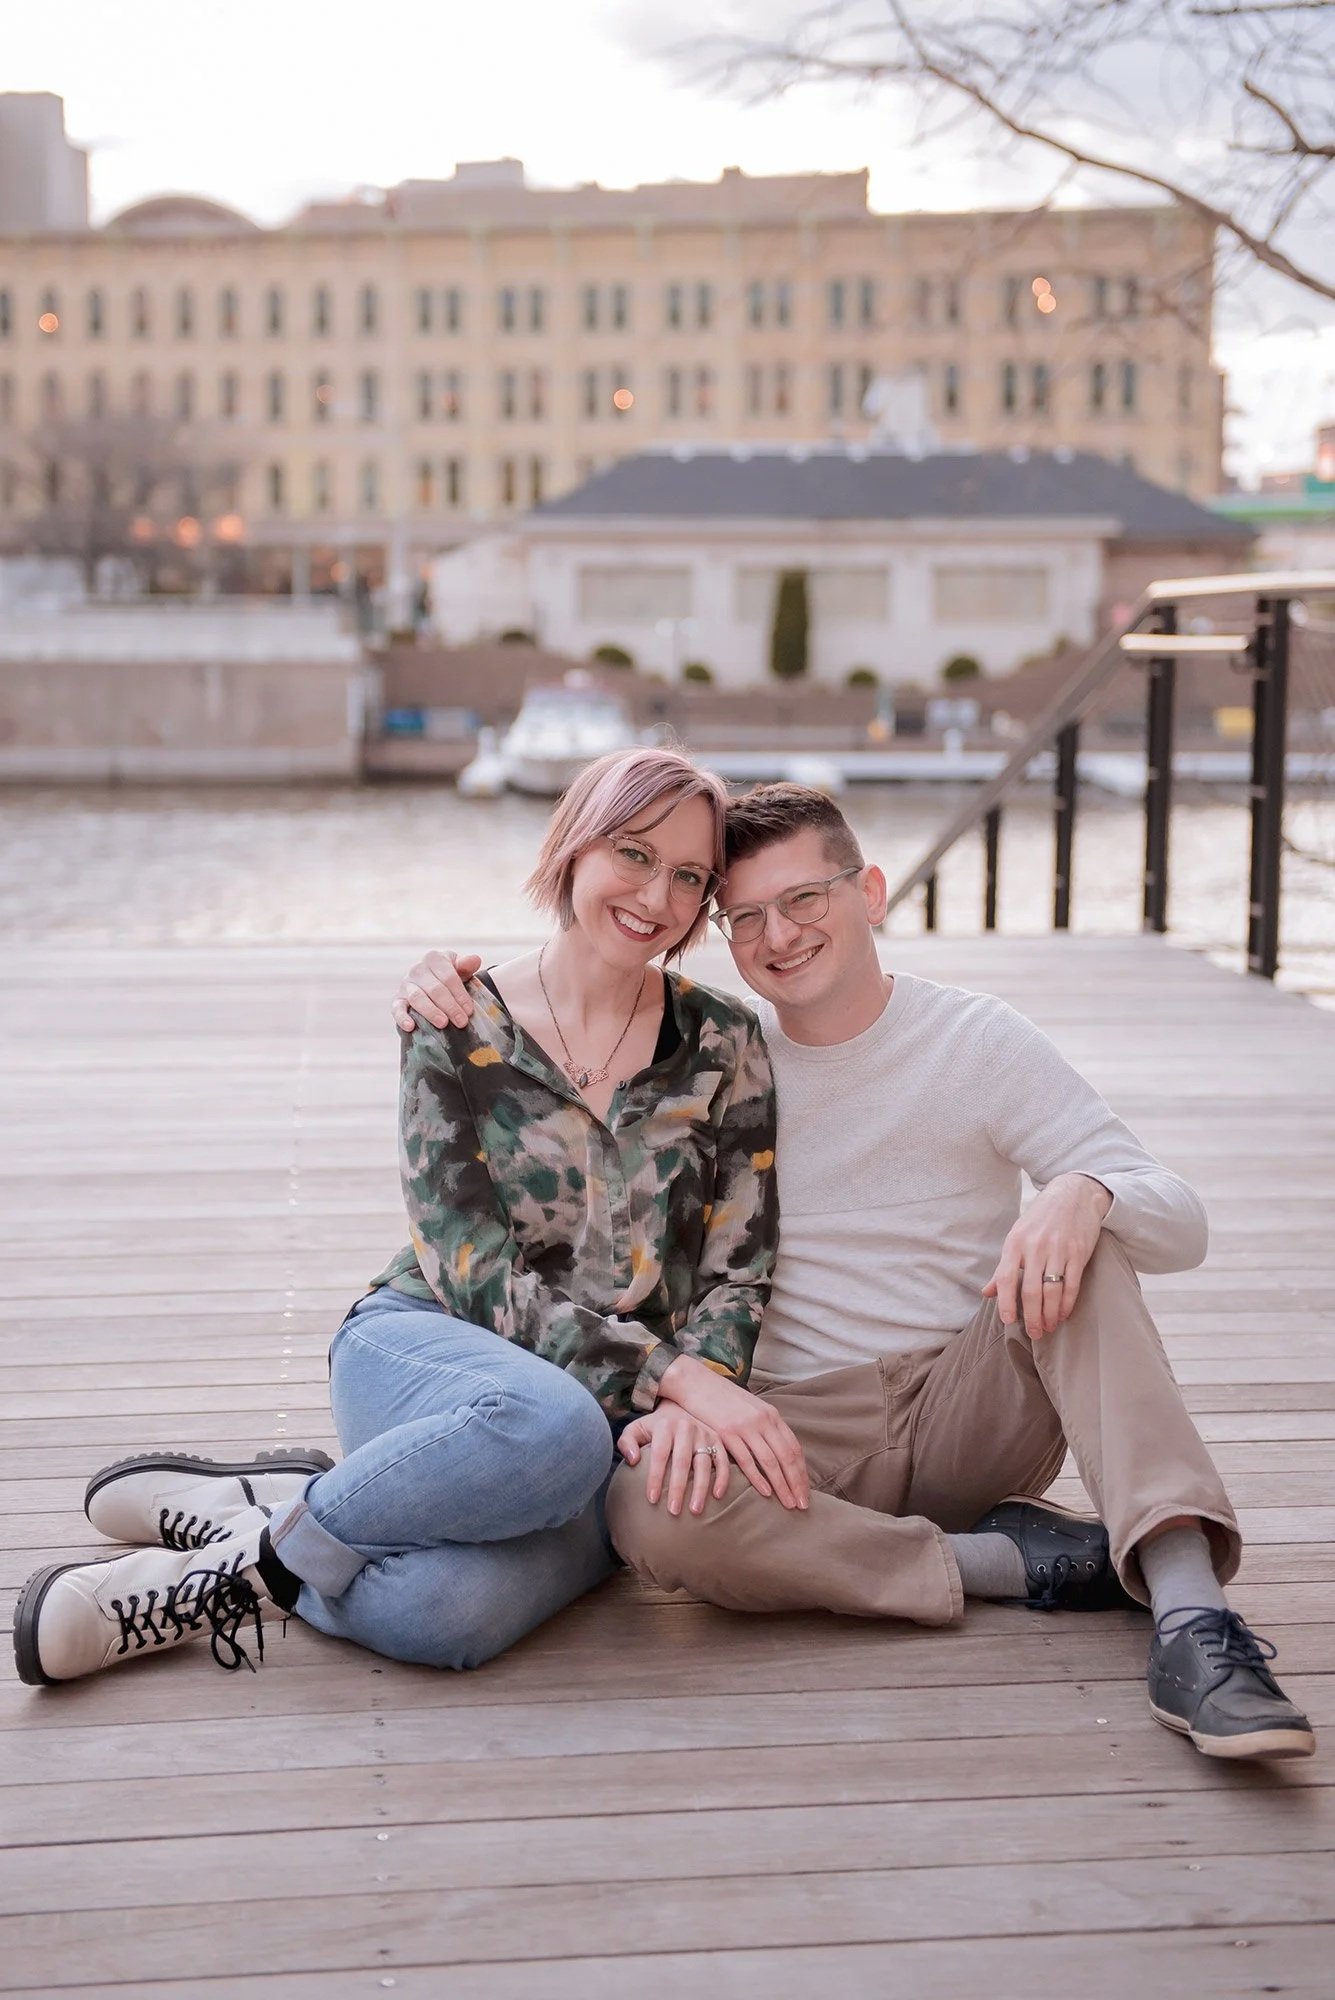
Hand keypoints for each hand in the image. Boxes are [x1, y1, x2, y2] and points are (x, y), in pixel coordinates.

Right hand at [391, 950, 480, 1032]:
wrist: (430, 983)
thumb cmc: (449, 977)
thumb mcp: (459, 969)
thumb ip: (467, 965)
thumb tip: (475, 960)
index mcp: (434, 958)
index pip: (449, 977)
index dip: (460, 995)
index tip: (469, 1011)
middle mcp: (417, 969)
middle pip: (435, 989)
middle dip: (450, 1007)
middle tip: (461, 1022)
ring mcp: (405, 984)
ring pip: (417, 998)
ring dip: (431, 1012)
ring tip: (443, 1024)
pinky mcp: (397, 999)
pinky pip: (397, 1008)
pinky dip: (402, 1017)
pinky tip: (410, 1027)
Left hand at [617, 1406, 729, 1516]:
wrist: (679, 1407)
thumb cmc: (654, 1427)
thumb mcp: (636, 1429)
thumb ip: (626, 1442)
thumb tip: (633, 1460)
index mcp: (665, 1425)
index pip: (659, 1454)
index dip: (655, 1477)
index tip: (651, 1499)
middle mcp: (686, 1427)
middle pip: (682, 1461)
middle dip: (678, 1488)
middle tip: (673, 1511)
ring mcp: (704, 1433)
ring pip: (704, 1463)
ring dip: (701, 1488)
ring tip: (695, 1510)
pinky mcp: (717, 1439)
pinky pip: (723, 1460)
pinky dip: (722, 1478)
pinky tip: (717, 1495)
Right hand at [657, 1355, 808, 1508]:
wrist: (696, 1382)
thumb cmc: (722, 1398)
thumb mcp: (750, 1408)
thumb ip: (764, 1426)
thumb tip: (776, 1449)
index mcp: (771, 1415)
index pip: (794, 1448)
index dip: (801, 1472)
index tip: (805, 1492)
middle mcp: (763, 1420)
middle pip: (787, 1457)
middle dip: (797, 1483)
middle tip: (803, 1506)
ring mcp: (746, 1426)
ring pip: (770, 1461)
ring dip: (782, 1486)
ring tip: (788, 1504)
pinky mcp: (727, 1433)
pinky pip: (747, 1460)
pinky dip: (758, 1478)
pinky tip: (765, 1493)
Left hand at [983, 1173, 1112, 1338]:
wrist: (1073, 1194)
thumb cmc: (1041, 1218)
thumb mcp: (1017, 1236)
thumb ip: (1004, 1266)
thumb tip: (987, 1293)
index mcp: (1015, 1243)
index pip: (1006, 1278)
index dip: (1006, 1303)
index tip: (1008, 1321)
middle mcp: (1035, 1247)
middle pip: (1031, 1291)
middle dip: (1032, 1316)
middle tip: (1034, 1333)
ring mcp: (1058, 1250)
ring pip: (1052, 1291)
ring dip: (1050, 1314)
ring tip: (1049, 1327)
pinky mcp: (1078, 1252)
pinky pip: (1072, 1284)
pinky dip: (1067, 1303)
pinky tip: (1064, 1314)